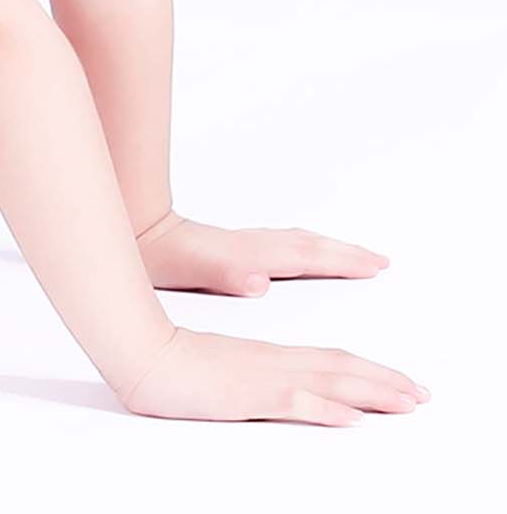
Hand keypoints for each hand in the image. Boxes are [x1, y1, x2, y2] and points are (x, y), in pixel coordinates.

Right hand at [116, 327, 429, 423]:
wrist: (139, 350)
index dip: (369, 371)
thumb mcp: (215, 371)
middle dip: (386, 381)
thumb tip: (276, 392)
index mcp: (266, 355)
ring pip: (330, 380)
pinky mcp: (247, 393)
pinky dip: (328, 408)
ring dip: (374, 392)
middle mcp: (273, 361)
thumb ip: (247, 378)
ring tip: (409, 403)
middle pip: (342, 367)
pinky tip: (352, 418)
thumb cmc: (167, 361)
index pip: (330, 359)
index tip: (401, 384)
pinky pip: (296, 400)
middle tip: (423, 395)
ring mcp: (262, 376)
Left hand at [133, 207, 388, 296]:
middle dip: (346, 253)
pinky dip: (303, 248)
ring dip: (328, 248)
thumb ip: (228, 275)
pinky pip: (281, 244)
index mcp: (251, 255)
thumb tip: (261, 281)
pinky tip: (299, 257)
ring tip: (352, 255)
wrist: (133, 232)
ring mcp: (242, 243)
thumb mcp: (192, 272)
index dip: (343, 263)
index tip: (376, 266)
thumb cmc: (161, 257)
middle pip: (310, 246)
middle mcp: (252, 245)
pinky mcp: (230, 247)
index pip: (307, 257)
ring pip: (296, 242)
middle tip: (380, 261)